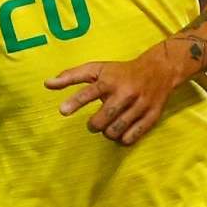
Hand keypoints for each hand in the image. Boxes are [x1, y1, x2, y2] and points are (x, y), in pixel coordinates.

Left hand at [45, 46, 179, 145]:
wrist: (160, 70)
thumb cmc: (121, 72)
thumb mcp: (97, 69)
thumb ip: (71, 76)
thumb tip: (46, 84)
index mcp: (110, 80)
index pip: (89, 92)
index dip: (75, 102)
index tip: (63, 111)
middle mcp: (125, 92)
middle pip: (102, 119)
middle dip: (93, 125)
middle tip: (94, 122)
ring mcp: (140, 105)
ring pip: (115, 131)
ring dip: (107, 133)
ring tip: (108, 125)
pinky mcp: (152, 116)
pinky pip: (131, 137)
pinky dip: (122, 138)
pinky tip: (121, 131)